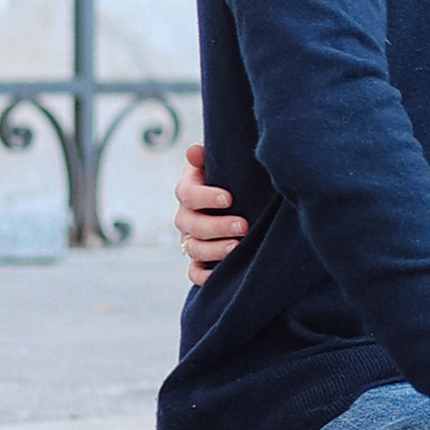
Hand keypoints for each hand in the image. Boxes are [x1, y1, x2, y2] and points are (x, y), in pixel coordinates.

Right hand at [175, 143, 250, 284]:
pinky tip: (220, 275)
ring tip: (238, 247)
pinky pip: (193, 273)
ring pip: (194, 249)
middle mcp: (186, 217)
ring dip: (215, 250)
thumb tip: (194, 153)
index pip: (187, 195)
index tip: (229, 198)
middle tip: (243, 225)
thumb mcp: (220, 162)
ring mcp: (191, 240)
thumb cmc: (230, 176)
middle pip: (191, 225)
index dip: (206, 197)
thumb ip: (207, 156)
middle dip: (217, 226)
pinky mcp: (199, 260)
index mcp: (188, 191)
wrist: (239, 197)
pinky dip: (203, 277)